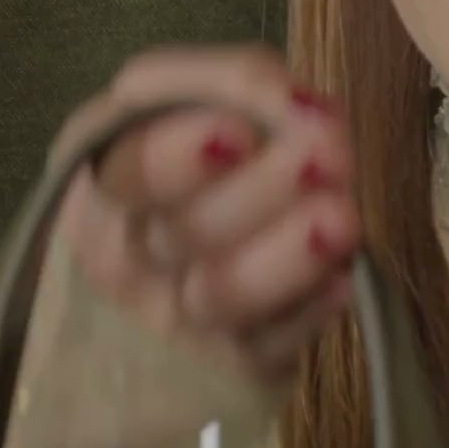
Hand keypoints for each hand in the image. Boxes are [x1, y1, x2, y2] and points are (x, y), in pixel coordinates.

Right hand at [48, 43, 359, 383]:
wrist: (170, 260)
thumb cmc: (193, 153)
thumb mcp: (196, 98)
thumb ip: (238, 86)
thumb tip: (299, 106)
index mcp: (106, 174)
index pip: (131, 169)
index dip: (180, 154)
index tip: (239, 134)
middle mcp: (128, 253)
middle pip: (184, 231)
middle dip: (259, 190)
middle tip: (328, 156)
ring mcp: (173, 316)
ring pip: (221, 296)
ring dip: (287, 256)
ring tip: (342, 220)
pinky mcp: (227, 361)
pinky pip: (263, 347)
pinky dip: (303, 313)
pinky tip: (340, 282)